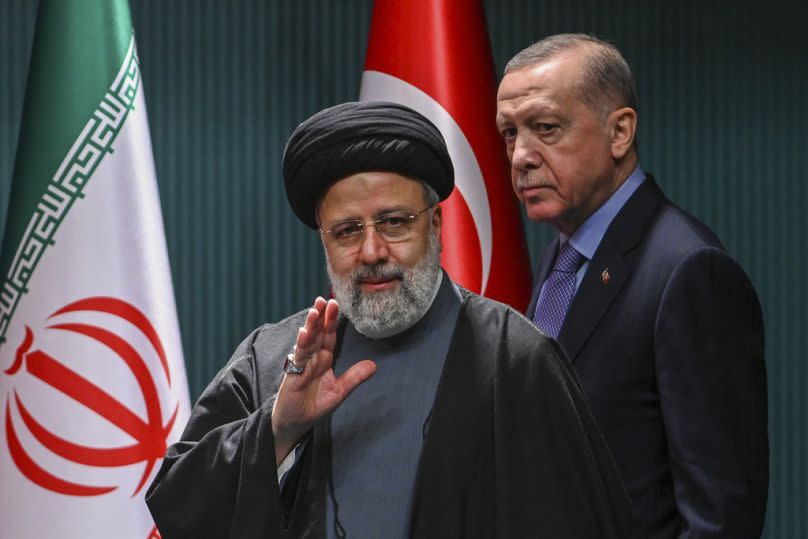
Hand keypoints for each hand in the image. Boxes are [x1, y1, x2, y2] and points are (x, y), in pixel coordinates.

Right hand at [271, 297, 375, 464]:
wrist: (295, 423)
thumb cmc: (313, 406)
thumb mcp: (339, 391)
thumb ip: (354, 377)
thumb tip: (374, 365)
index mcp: (324, 359)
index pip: (330, 336)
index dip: (332, 321)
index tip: (335, 304)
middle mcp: (313, 358)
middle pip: (318, 333)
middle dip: (321, 317)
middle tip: (326, 299)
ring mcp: (302, 364)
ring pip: (307, 341)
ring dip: (311, 326)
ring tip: (315, 311)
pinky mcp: (293, 374)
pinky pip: (298, 357)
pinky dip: (301, 345)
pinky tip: (304, 334)